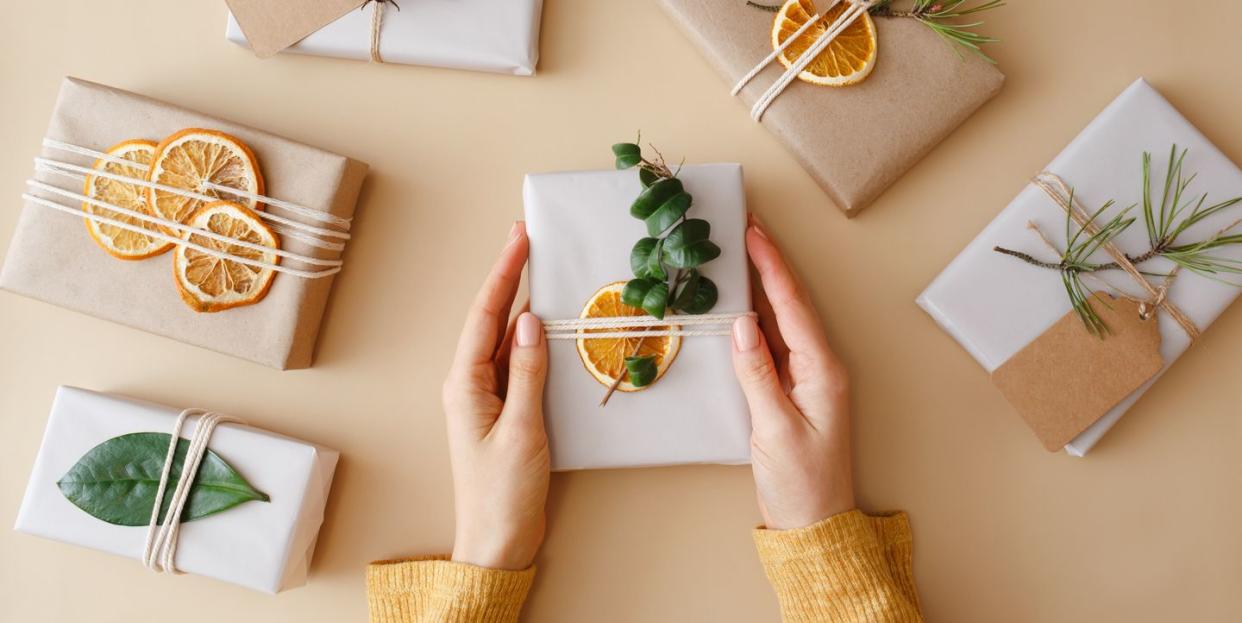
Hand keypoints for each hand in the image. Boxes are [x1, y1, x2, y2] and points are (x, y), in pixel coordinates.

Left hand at [443, 222, 549, 569]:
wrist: (498, 541)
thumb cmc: (503, 493)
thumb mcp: (521, 429)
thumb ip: (526, 373)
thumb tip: (529, 321)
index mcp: (465, 384)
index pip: (486, 316)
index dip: (504, 273)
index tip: (520, 239)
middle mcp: (470, 384)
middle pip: (490, 320)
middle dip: (509, 278)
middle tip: (527, 239)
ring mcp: (485, 397)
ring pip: (503, 339)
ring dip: (520, 305)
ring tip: (538, 270)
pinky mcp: (503, 412)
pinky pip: (515, 363)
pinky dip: (530, 340)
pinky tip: (545, 326)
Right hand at [731, 218, 854, 529]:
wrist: (813, 526)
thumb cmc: (802, 484)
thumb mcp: (775, 429)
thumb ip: (757, 374)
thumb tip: (741, 324)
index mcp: (822, 371)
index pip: (792, 306)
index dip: (771, 266)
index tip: (753, 232)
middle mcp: (817, 368)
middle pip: (789, 305)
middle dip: (767, 265)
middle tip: (743, 228)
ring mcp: (804, 380)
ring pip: (778, 322)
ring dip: (759, 288)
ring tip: (736, 255)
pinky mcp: (788, 393)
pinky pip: (770, 346)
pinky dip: (752, 322)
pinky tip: (735, 307)